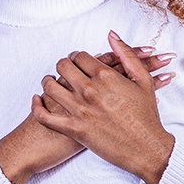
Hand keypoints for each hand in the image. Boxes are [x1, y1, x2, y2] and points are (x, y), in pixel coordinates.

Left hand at [32, 30, 175, 183]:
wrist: (146, 148)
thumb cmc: (146, 116)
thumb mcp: (143, 80)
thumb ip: (126, 54)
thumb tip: (111, 35)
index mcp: (105, 76)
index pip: (80, 56)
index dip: (77, 56)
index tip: (78, 61)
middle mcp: (89, 90)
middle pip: (63, 66)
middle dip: (63, 65)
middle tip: (66, 70)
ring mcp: (79, 110)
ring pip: (50, 86)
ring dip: (48, 81)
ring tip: (52, 83)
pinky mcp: (73, 129)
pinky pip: (44, 116)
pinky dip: (36, 107)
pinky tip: (37, 100)